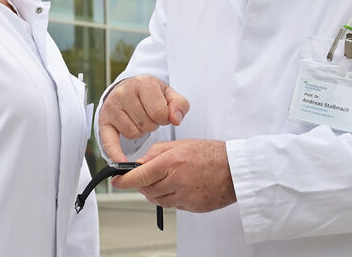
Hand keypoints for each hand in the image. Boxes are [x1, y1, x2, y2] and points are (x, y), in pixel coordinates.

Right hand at [97, 75, 188, 160]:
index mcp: (143, 83)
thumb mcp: (169, 95)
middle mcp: (124, 92)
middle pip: (146, 124)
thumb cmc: (151, 95)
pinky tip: (120, 161)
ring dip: (139, 132)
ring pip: (132, 133)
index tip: (161, 114)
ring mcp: (111, 106)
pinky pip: (109, 141)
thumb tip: (175, 119)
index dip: (164, 119)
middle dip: (151, 125)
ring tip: (138, 120)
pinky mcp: (103, 121)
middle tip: (148, 116)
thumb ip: (179, 105)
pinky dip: (115, 153)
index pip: (159, 113)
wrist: (130, 89)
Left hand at [114, 139, 235, 212]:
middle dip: (141, 185)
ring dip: (154, 192)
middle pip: (147, 190)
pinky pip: (173, 205)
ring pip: (158, 200)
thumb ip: (155, 153)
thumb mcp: (179, 145)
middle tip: (144, 177)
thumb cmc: (210, 154)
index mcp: (172, 162)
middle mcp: (177, 181)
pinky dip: (169, 198)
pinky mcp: (193, 207)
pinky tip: (177, 187)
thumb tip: (138, 163)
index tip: (116, 182)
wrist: (235, 170)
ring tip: (163, 180)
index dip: (125, 180)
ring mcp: (186, 196)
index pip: (140, 175)